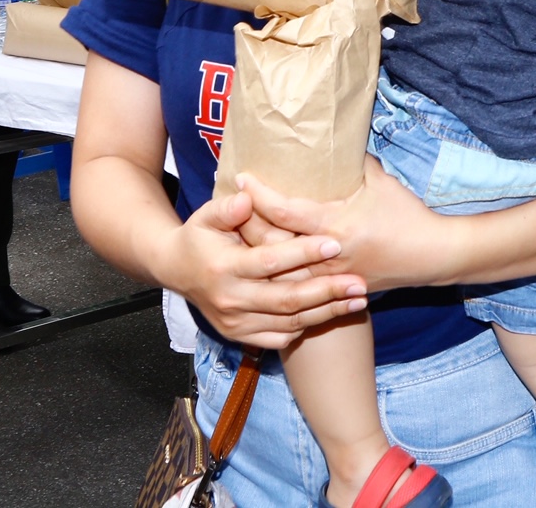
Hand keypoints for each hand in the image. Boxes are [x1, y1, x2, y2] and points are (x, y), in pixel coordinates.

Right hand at [146, 191, 367, 349]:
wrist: (175, 270)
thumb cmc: (199, 236)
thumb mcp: (205, 215)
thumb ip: (227, 207)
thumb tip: (248, 196)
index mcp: (223, 268)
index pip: (270, 262)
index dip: (303, 253)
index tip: (335, 243)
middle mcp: (230, 300)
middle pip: (286, 299)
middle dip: (326, 291)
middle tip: (359, 282)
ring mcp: (235, 323)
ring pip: (289, 323)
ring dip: (327, 313)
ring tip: (358, 300)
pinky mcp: (239, 336)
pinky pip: (279, 339)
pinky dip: (307, 329)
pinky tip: (332, 314)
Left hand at [240, 163, 461, 291]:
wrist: (432, 255)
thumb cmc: (408, 214)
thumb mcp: (379, 181)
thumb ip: (352, 162)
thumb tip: (331, 141)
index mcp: (337, 224)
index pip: (284, 212)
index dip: (259, 195)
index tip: (242, 178)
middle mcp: (328, 254)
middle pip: (271, 245)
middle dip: (246, 225)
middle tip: (229, 207)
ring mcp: (329, 277)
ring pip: (277, 272)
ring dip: (255, 253)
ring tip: (236, 235)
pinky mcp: (334, 290)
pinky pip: (294, 287)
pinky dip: (274, 275)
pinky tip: (261, 264)